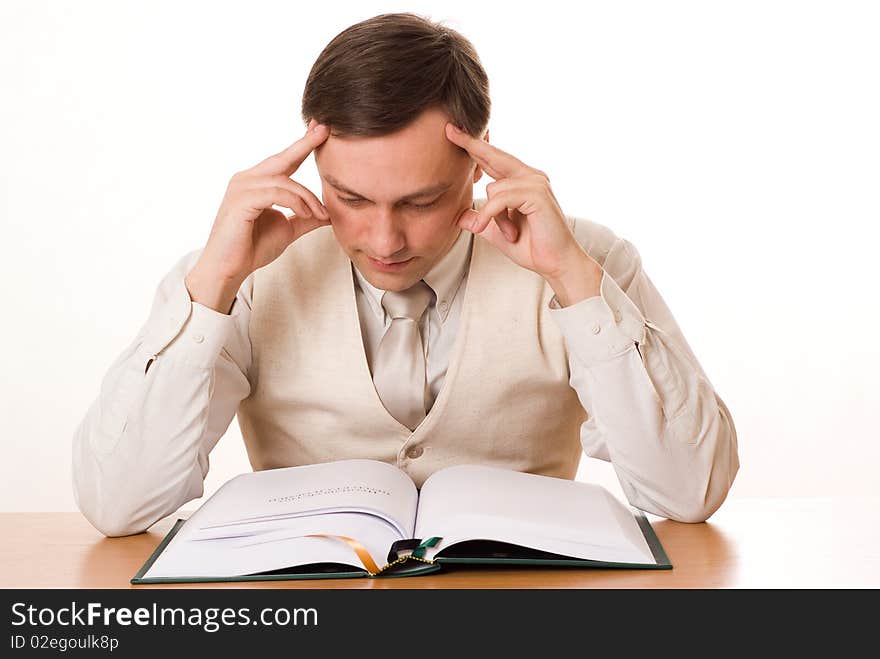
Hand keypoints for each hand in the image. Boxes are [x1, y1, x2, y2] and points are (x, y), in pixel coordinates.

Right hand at [194, 119, 331, 285]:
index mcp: (256, 182)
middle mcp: (247, 179)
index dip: (302, 145)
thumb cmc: (251, 248)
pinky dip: (296, 203)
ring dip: (307, 198)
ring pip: (284, 181)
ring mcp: (242, 187)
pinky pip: (276, 193)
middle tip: (325, 131)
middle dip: (304, 144)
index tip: (320, 130)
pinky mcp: (241, 200)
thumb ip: (306, 218)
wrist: (229, 269)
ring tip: (320, 214)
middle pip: (281, 158)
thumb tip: (329, 213)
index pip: (283, 160)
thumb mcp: (287, 229)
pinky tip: (306, 214)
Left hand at [445, 123, 599, 288]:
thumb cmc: (533, 248)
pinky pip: (502, 198)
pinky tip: (504, 232)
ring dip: (494, 216)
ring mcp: (536, 183)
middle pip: (495, 156)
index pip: (494, 160)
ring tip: (509, 234)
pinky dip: (494, 215)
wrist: (557, 263)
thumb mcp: (497, 234)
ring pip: (494, 188)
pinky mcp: (537, 194)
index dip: (474, 147)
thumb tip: (459, 217)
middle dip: (471, 145)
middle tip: (448, 131)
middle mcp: (531, 176)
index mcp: (523, 181)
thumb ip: (481, 222)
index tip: (453, 133)